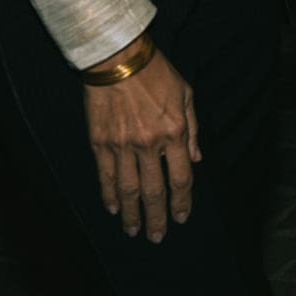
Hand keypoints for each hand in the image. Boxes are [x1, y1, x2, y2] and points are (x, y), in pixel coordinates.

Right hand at [83, 39, 199, 242]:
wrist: (118, 58)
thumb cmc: (157, 73)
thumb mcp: (186, 95)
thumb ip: (192, 130)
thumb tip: (196, 159)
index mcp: (174, 132)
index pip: (181, 178)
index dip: (182, 202)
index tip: (181, 218)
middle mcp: (149, 144)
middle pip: (154, 190)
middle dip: (157, 217)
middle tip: (157, 237)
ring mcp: (122, 145)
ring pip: (127, 189)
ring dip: (131, 213)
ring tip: (133, 230)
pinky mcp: (100, 142)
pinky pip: (105, 175)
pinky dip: (108, 194)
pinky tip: (112, 207)